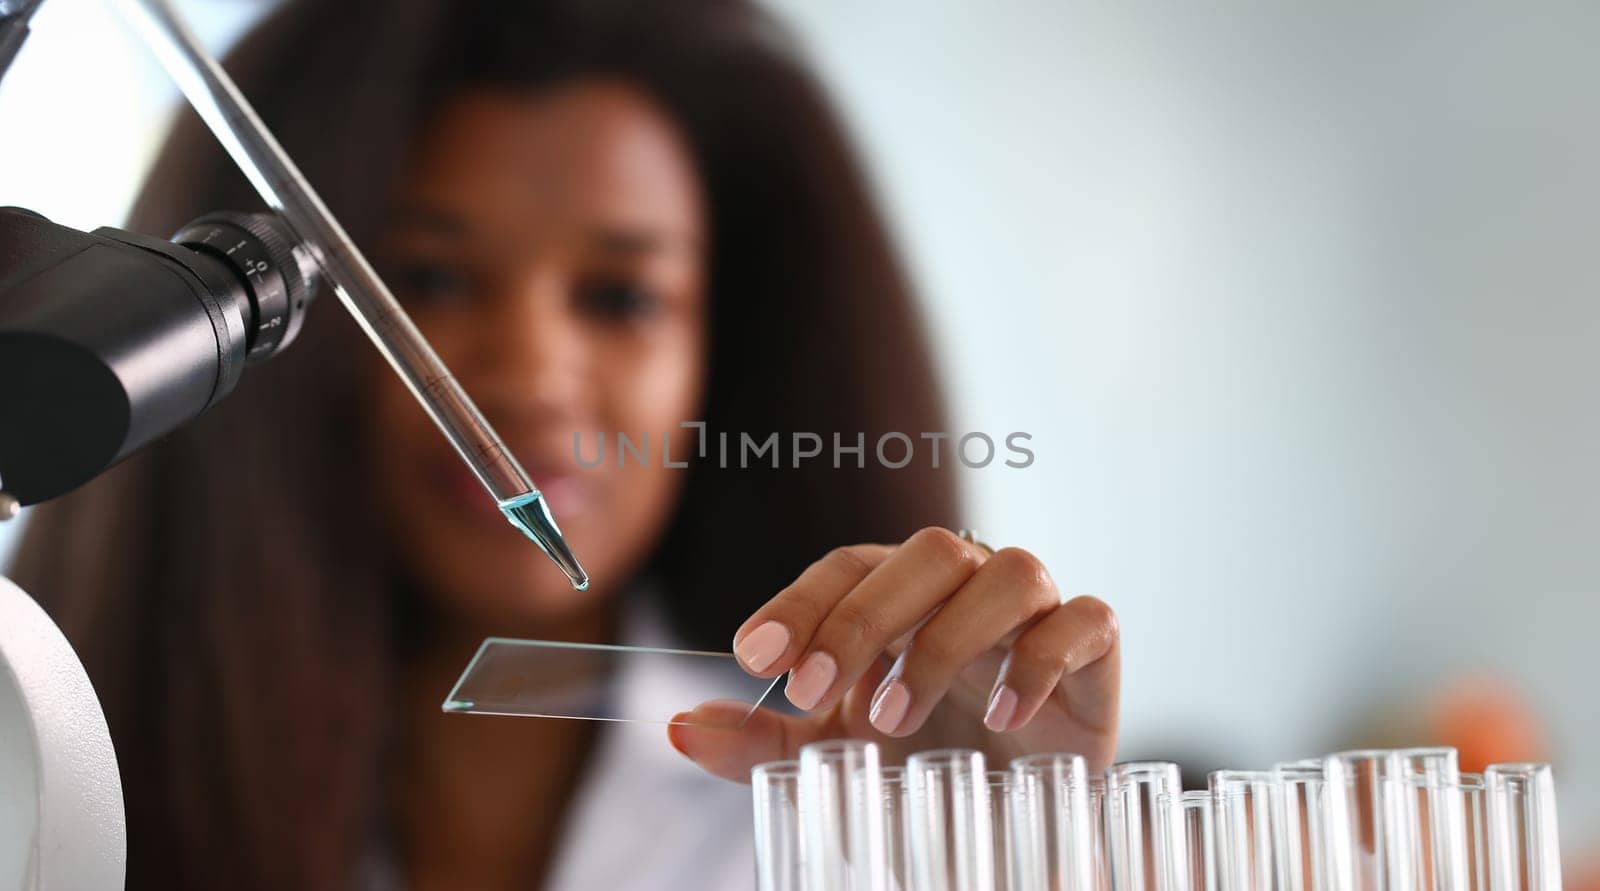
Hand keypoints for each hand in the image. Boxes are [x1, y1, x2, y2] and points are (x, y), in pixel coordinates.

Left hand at [668, 527, 1118, 781]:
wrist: (1014, 800)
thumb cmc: (924, 753)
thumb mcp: (833, 751)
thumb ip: (763, 739)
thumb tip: (678, 728)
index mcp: (902, 591)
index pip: (847, 566)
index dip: (801, 603)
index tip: (752, 654)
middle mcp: (967, 582)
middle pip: (924, 552)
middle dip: (860, 620)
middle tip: (811, 693)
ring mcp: (1036, 608)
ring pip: (1005, 573)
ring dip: (943, 641)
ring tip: (893, 717)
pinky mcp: (1095, 647)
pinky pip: (1083, 619)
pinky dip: (1039, 660)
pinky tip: (1000, 715)